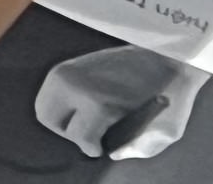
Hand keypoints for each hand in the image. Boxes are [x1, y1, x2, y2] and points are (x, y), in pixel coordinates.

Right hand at [39, 44, 202, 158]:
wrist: (164, 57)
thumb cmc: (169, 96)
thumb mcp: (165, 130)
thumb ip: (138, 148)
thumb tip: (113, 154)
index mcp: (96, 101)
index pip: (77, 136)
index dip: (91, 147)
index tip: (101, 148)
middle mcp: (72, 83)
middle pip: (48, 118)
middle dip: (69, 132)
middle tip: (90, 134)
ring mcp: (65, 70)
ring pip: (43, 105)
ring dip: (62, 118)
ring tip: (85, 121)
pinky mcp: (64, 64)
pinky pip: (49, 92)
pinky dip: (61, 104)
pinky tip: (81, 106)